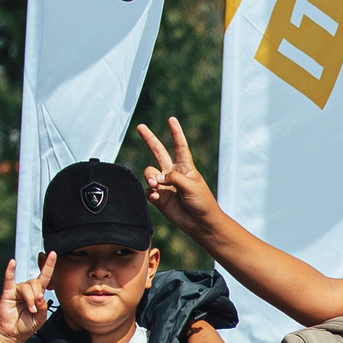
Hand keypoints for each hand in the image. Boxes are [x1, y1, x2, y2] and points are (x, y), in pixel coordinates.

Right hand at [0, 253, 53, 342]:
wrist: (13, 334)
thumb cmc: (26, 325)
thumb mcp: (41, 317)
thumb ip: (43, 306)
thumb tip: (39, 295)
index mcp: (37, 293)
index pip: (45, 276)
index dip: (49, 265)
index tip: (53, 254)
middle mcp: (28, 289)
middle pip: (36, 282)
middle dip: (37, 296)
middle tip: (34, 309)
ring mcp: (17, 290)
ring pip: (27, 286)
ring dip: (30, 300)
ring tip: (30, 310)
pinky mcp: (7, 292)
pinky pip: (9, 279)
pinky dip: (10, 271)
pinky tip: (12, 263)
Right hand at [135, 118, 216, 233]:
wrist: (199, 223)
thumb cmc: (201, 202)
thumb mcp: (191, 185)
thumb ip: (173, 177)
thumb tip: (157, 177)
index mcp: (185, 167)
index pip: (179, 146)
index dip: (176, 132)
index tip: (171, 119)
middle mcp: (173, 173)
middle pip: (158, 151)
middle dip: (149, 138)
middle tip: (140, 126)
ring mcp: (164, 184)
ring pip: (149, 173)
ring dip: (150, 177)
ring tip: (155, 184)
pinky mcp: (159, 197)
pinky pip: (147, 190)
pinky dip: (149, 192)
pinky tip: (155, 196)